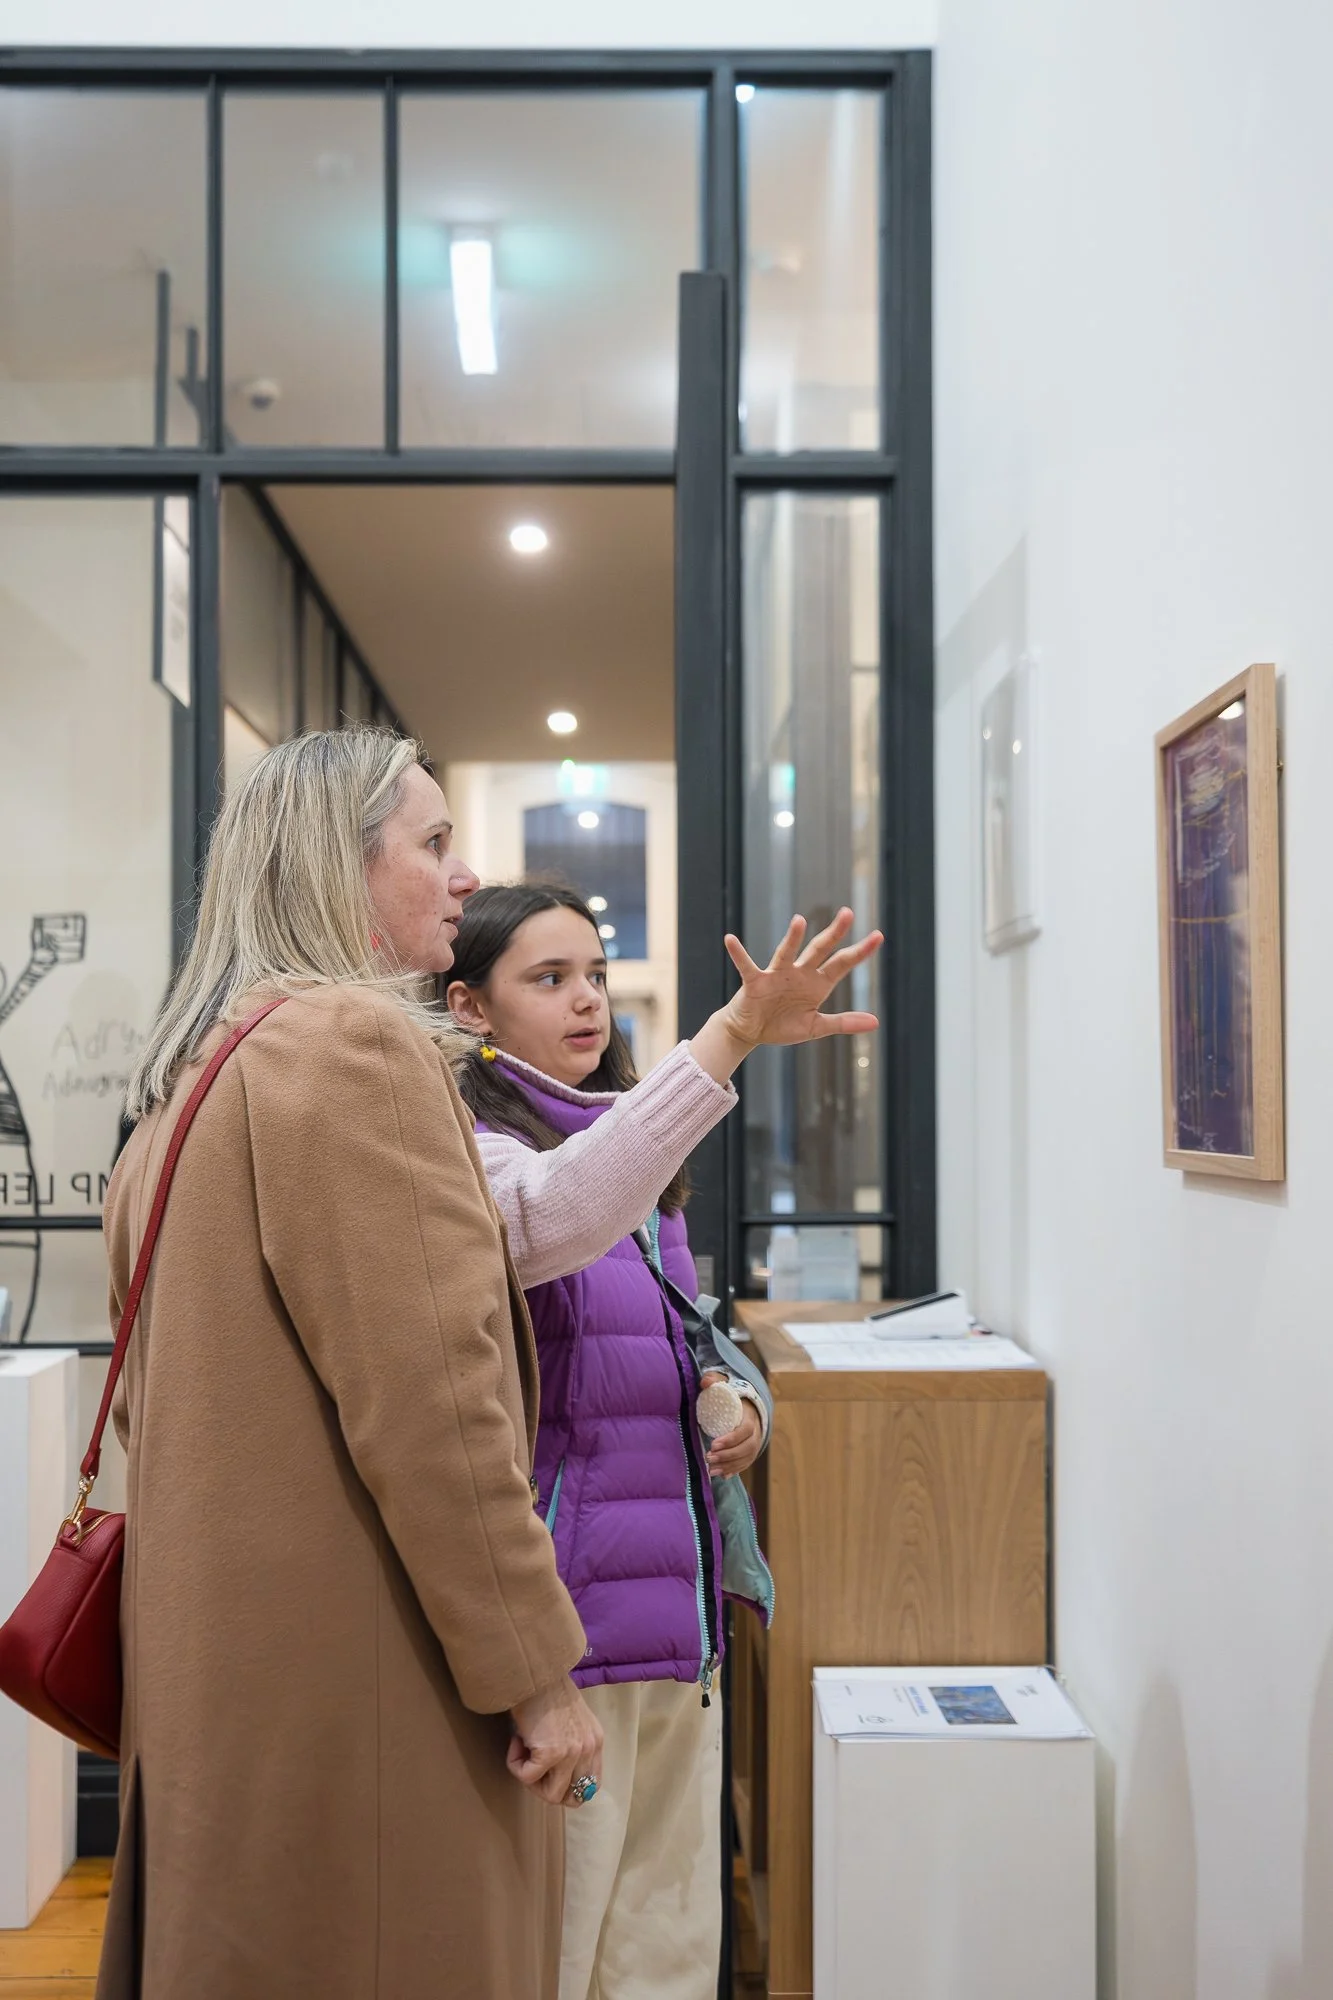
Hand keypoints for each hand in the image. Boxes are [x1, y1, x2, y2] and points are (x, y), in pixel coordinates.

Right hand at [507, 1677, 603, 1808]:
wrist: (533, 1671)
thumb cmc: (545, 1691)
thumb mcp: (571, 1721)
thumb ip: (571, 1746)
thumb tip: (553, 1776)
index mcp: (595, 1742)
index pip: (590, 1787)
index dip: (566, 1788)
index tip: (547, 1772)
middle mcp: (589, 1749)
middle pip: (572, 1798)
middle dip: (547, 1788)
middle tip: (532, 1765)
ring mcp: (572, 1752)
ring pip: (551, 1796)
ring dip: (531, 1780)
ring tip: (523, 1753)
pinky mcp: (552, 1752)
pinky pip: (527, 1778)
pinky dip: (515, 1765)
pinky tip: (515, 1741)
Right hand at [689, 910, 882, 1083]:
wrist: (750, 1031)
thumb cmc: (782, 1025)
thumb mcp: (816, 1027)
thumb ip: (844, 1022)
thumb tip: (876, 1022)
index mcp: (817, 984)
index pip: (842, 964)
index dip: (860, 952)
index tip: (878, 936)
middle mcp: (799, 974)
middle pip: (819, 949)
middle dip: (834, 933)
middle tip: (848, 913)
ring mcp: (777, 975)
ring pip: (787, 953)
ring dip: (792, 938)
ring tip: (799, 921)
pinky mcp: (755, 982)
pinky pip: (746, 965)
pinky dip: (738, 953)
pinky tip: (730, 940)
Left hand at [701, 1374, 763, 1476]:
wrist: (748, 1407)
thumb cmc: (733, 1398)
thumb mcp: (725, 1386)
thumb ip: (715, 1381)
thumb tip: (705, 1382)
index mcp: (750, 1416)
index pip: (744, 1430)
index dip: (730, 1439)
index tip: (713, 1444)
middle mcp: (756, 1432)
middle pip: (746, 1447)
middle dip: (728, 1455)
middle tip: (708, 1457)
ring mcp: (755, 1444)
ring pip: (746, 1458)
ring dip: (729, 1465)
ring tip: (711, 1470)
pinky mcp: (751, 1452)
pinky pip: (745, 1464)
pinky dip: (734, 1470)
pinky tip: (722, 1475)